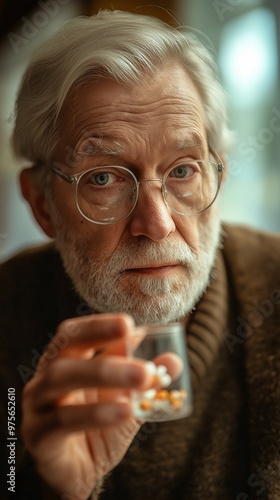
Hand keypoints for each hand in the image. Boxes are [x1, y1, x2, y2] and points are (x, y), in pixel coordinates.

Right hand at [21, 314, 156, 498]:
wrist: (80, 472)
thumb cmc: (100, 427)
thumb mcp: (126, 399)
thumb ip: (145, 380)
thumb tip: (174, 359)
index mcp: (66, 362)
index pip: (76, 333)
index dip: (99, 325)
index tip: (128, 323)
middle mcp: (47, 377)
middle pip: (64, 346)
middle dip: (97, 335)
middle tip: (130, 333)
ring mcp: (38, 404)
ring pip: (62, 378)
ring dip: (104, 372)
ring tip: (142, 377)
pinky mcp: (38, 435)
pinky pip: (64, 420)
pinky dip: (97, 413)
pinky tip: (125, 411)